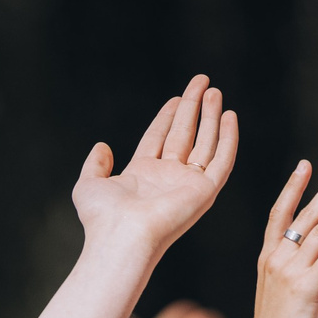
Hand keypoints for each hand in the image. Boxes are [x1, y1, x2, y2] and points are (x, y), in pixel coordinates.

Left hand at [72, 76, 237, 261]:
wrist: (122, 236)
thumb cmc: (102, 218)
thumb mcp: (88, 185)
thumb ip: (94, 165)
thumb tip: (101, 146)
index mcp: (143, 176)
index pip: (160, 138)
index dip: (168, 116)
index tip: (177, 97)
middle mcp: (167, 179)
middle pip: (184, 135)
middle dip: (193, 108)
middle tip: (201, 82)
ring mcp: (187, 184)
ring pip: (204, 144)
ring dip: (210, 117)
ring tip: (214, 91)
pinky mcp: (204, 191)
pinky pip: (221, 160)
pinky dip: (228, 139)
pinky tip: (229, 116)